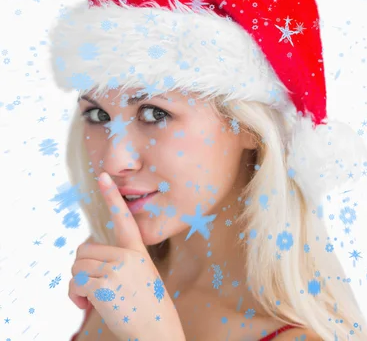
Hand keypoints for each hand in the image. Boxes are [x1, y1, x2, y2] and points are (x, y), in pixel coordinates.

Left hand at [68, 172, 184, 340]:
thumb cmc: (147, 307)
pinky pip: (75, 283)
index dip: (112, 197)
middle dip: (82, 269)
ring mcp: (115, 270)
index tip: (103, 177)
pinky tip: (87, 307)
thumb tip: (90, 259)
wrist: (156, 329)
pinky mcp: (103, 285)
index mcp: (138, 252)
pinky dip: (75, 297)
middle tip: (92, 287)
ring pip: (76, 267)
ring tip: (92, 299)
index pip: (124, 219)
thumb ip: (121, 262)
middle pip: (84, 250)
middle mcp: (127, 257)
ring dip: (77, 285)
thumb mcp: (141, 276)